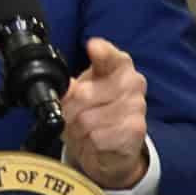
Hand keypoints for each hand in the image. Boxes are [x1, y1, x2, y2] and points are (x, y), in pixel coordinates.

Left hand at [62, 37, 148, 189]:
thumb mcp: (78, 93)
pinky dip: (89, 142)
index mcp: (118, 65)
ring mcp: (137, 107)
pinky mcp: (135, 131)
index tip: (93, 46)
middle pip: (84, 94)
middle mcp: (132, 82)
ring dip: (78, 128)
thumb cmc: (94, 111)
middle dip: (69, 109)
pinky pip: (97, 137)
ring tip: (84, 128)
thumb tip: (59, 85)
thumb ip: (70, 86)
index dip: (101, 52)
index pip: (111, 56)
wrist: (112, 147)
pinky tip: (95, 140)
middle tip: (71, 114)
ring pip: (88, 119)